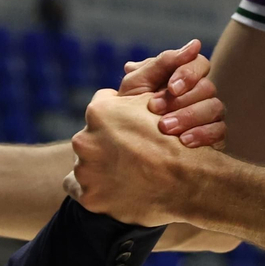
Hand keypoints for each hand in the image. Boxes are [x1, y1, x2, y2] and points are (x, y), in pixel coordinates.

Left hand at [64, 89, 220, 225]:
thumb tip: (128, 68)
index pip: (101, 107)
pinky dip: (90, 188)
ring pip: (85, 163)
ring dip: (99, 167)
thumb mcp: (158, 103)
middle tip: (129, 153)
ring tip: (124, 173)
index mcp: (99, 112)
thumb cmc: (176, 139)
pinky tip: (106, 187)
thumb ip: (138, 88)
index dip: (118, 116)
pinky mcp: (90, 197)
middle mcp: (85, 139)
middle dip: (106, 143)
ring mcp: (85, 171)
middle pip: (91, 138)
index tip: (130, 128)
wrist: (189, 181)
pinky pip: (76, 188)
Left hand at [119, 39, 225, 148]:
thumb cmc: (130, 105)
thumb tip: (195, 44)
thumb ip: (162, 62)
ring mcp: (209, 113)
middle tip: (156, 109)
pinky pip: (219, 131)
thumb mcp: (137, 81)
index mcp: (183, 74)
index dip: (188, 74)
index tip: (171, 88)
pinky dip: (202, 134)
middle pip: (207, 87)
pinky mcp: (213, 135)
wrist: (125, 139)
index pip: (199, 63)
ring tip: (165, 127)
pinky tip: (183, 141)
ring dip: (189, 117)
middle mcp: (200, 92)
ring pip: (215, 108)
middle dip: (181, 100)